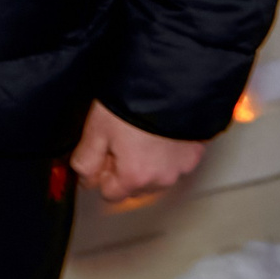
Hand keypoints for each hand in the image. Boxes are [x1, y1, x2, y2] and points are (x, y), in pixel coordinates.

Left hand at [70, 103, 206, 206]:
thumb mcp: (97, 129)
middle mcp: (161, 179)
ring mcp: (182, 167)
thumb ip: (86, 159)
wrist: (171, 84)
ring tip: (138, 134)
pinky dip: (166, 153)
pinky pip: (175, 162)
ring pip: (156, 177)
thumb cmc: (133, 102)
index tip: (100, 154)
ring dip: (146, 163)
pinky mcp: (195, 154)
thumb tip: (84, 178)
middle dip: (123, 170)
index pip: (111, 194)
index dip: (100, 174)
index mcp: (135, 176)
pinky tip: (157, 133)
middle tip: (117, 140)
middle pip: (134, 187)